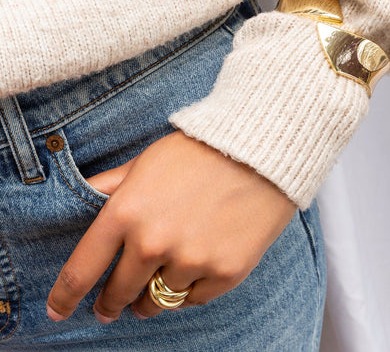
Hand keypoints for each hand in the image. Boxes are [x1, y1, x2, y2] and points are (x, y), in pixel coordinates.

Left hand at [46, 130, 296, 322]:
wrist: (260, 149)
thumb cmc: (200, 150)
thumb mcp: (147, 160)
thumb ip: (111, 185)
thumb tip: (82, 196)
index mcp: (127, 212)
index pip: (82, 270)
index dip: (65, 296)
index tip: (59, 311)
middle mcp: (154, 243)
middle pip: (119, 293)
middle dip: (111, 302)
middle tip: (112, 305)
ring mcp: (191, 260)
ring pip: (158, 300)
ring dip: (153, 297)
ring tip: (157, 286)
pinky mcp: (226, 272)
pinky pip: (195, 298)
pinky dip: (190, 289)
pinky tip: (193, 271)